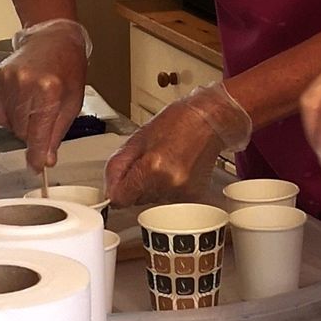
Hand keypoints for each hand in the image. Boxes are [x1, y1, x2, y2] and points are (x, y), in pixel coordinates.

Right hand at [0, 19, 90, 172]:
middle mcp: (25, 84)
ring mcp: (7, 80)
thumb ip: (57, 132)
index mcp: (49, 90)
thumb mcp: (72, 101)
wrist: (53, 37)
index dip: (37, 155)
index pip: (38, 134)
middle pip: (22, 132)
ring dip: (21, 123)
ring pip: (9, 124)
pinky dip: (9, 113)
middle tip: (44, 116)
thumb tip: (46, 159)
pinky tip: (21, 99)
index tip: (36, 168)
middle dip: (34, 133)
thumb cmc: (67, 67)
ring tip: (34, 103)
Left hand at [106, 83, 252, 206]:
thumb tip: (108, 190)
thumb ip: (118, 165)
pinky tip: (175, 169)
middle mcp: (169, 184)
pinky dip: (167, 188)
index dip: (116, 189)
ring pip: (152, 200)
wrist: (211, 121)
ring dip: (152, 186)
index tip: (120, 181)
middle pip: (136, 200)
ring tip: (165, 162)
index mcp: (153, 167)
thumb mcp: (139, 137)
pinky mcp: (192, 196)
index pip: (120, 198)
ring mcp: (183, 193)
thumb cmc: (179, 122)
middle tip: (149, 160)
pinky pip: (168, 199)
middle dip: (136, 184)